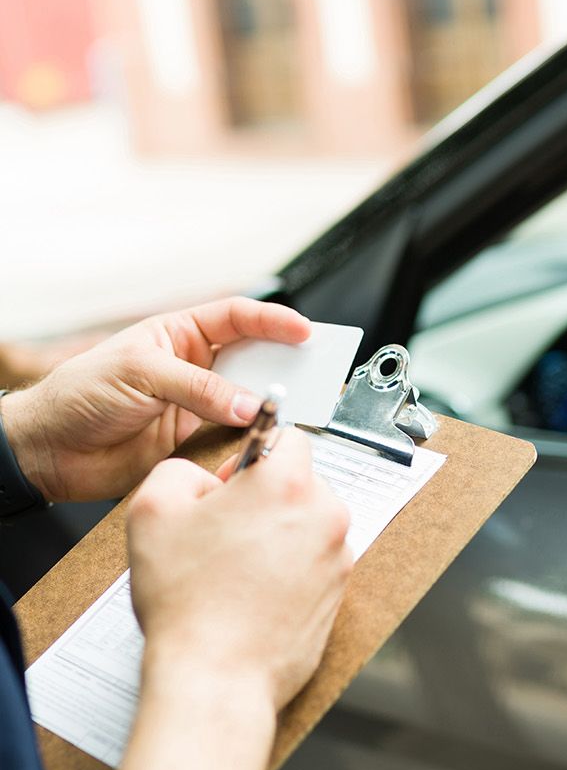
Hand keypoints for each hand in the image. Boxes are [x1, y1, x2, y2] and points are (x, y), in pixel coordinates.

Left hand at [1, 298, 310, 502]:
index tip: (304, 331)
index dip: (274, 322)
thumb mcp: (140, 374)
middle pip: (254, 360)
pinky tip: (260, 440)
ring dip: (269, 406)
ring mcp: (197, 407)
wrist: (50, 450)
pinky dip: (250, 441)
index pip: (237, 319)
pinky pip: (233, 440)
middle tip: (314, 372)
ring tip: (293, 409)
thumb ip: (198, 388)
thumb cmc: (79, 394)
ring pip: (248, 402)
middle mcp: (195, 369)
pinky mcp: (195, 443)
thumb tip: (247, 404)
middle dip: (284, 364)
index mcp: (180, 336)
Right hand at [128, 427, 351, 719]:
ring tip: (235, 570)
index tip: (230, 483)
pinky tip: (253, 594)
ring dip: (279, 535)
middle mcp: (325, 516)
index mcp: (287, 484)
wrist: (216, 676)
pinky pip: (315, 564)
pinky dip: (290, 571)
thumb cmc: (187, 601)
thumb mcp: (151, 511)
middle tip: (224, 531)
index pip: (288, 436)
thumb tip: (202, 478)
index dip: (251, 455)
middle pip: (301, 483)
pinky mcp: (339, 595)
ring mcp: (338, 558)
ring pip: (308, 525)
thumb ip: (179, 471)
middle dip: (266, 498)